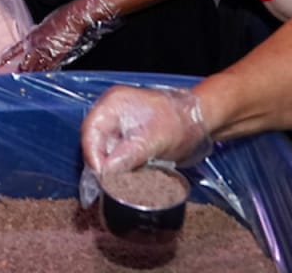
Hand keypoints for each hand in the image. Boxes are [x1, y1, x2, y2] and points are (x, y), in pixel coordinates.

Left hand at [0, 0, 118, 70]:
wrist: (75, 17)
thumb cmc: (62, 16)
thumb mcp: (44, 24)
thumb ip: (37, 35)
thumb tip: (35, 42)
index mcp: (32, 37)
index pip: (15, 50)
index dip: (6, 57)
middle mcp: (38, 47)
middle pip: (25, 64)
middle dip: (20, 72)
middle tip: (14, 81)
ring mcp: (48, 53)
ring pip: (37, 69)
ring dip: (31, 77)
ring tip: (26, 85)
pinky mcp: (60, 57)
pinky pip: (51, 69)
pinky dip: (47, 75)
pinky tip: (44, 81)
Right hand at [80, 86, 212, 175]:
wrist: (201, 120)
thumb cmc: (181, 122)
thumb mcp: (155, 140)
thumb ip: (129, 155)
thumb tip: (106, 173)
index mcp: (113, 104)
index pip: (90, 131)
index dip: (92, 156)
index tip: (101, 178)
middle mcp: (110, 114)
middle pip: (93, 142)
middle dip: (100, 165)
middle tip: (108, 187)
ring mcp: (118, 127)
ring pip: (103, 152)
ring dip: (110, 170)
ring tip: (117, 186)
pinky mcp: (126, 140)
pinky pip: (115, 156)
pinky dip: (119, 169)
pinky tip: (126, 181)